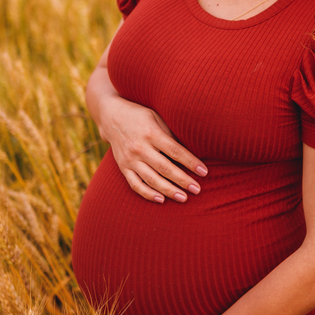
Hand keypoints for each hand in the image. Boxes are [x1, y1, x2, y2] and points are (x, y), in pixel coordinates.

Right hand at [86, 27, 206, 203]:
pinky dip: (147, 193)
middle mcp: (139, 147)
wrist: (110, 115)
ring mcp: (129, 159)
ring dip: (169, 190)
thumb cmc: (141, 114)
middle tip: (198, 190)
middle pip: (165, 168)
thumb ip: (171, 131)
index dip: (191, 163)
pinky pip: (135, 184)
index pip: (175, 151)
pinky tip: (161, 200)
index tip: (204, 172)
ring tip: (184, 198)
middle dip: (183, 180)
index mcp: (151, 133)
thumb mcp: (156, 115)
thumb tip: (195, 144)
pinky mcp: (122, 166)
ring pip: (151, 179)